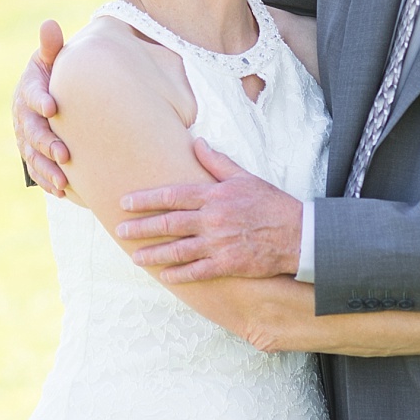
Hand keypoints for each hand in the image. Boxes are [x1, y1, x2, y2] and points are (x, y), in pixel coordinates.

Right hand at [13, 20, 69, 195]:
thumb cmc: (56, 73)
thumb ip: (51, 46)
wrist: (51, 96)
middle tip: (63, 153)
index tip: (53, 107)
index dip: (39, 100)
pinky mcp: (32, 154)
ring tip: (64, 180)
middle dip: (45, 142)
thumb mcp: (53, 58)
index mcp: (29, 88)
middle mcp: (23, 114)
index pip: (31, 93)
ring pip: (32, 155)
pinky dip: (47, 181)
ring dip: (47, 168)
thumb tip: (49, 24)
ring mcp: (25, 137)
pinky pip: (37, 170)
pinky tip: (63, 190)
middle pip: (30, 130)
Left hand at [113, 138, 301, 283]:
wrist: (298, 233)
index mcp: (214, 195)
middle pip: (169, 222)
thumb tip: (197, 142)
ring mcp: (219, 243)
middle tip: (120, 231)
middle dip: (142, 227)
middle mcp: (213, 218)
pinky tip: (164, 277)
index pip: (172, 195)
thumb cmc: (271, 203)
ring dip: (154, 254)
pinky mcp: (229, 264)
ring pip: (178, 249)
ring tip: (135, 257)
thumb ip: (217, 162)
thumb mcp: (244, 177)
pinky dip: (180, 275)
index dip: (146, 199)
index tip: (125, 202)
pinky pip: (198, 271)